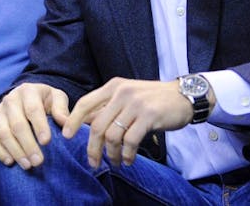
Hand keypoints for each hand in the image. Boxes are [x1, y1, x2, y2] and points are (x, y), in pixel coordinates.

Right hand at [0, 83, 69, 169]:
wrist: (26, 97)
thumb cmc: (45, 100)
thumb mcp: (56, 98)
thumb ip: (61, 109)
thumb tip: (65, 123)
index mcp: (28, 91)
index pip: (32, 109)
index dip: (39, 126)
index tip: (47, 142)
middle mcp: (10, 99)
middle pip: (17, 124)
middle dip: (28, 144)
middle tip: (38, 161)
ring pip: (3, 133)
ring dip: (15, 151)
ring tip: (28, 165)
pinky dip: (0, 151)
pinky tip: (10, 162)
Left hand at [63, 78, 192, 168]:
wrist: (183, 96)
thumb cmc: (151, 99)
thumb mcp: (126, 96)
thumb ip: (107, 107)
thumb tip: (83, 123)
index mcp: (112, 86)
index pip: (85, 103)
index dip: (73, 120)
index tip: (66, 136)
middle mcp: (121, 93)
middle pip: (97, 125)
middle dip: (92, 147)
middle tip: (93, 162)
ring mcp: (135, 104)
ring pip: (112, 135)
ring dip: (112, 154)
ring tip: (116, 162)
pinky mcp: (149, 116)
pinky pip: (131, 140)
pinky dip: (128, 154)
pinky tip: (129, 160)